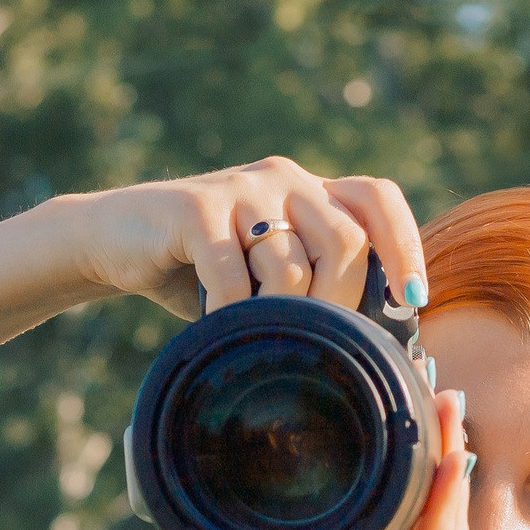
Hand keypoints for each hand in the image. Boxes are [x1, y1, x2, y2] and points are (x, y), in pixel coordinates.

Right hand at [66, 155, 430, 318]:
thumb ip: (314, 288)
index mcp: (309, 191)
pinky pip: (233, 275)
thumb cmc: (202, 274)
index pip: (377, 199)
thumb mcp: (267, 278)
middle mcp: (283, 179)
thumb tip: (376, 350)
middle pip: (345, 240)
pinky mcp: (195, 208)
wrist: (116, 241)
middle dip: (338, 301)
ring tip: (257, 331)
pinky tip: (220, 327)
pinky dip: (232, 313)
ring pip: (291, 263)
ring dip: (278, 313)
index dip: (405, 247)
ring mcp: (240, 190)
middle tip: (313, 336)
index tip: (413, 299)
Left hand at [182, 388, 471, 529]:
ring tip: (446, 400)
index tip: (361, 394)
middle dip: (414, 443)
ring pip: (425, 520)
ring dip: (441, 459)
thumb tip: (185, 499)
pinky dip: (441, 510)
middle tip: (417, 375)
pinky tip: (451, 461)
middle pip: (399, 502)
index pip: (356, 505)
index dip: (366, 454)